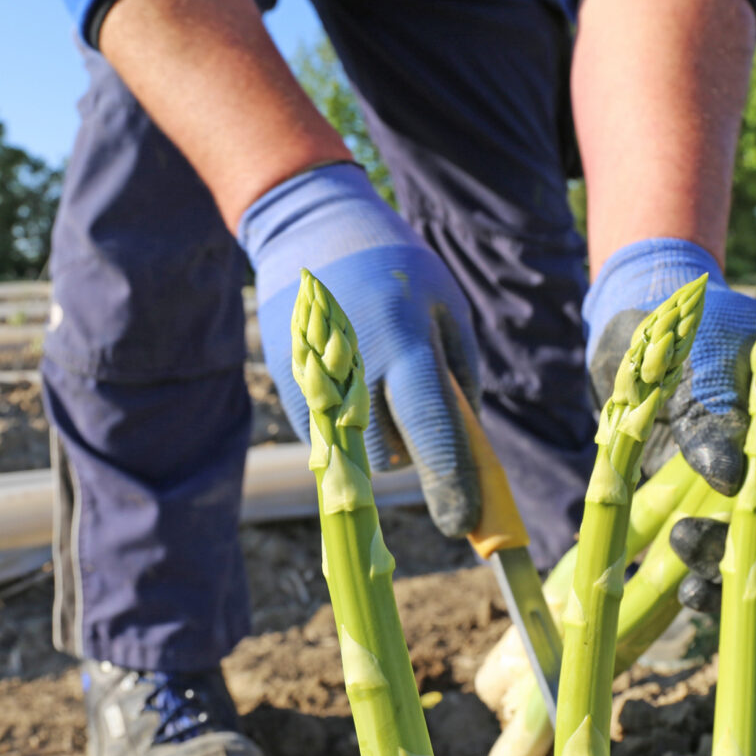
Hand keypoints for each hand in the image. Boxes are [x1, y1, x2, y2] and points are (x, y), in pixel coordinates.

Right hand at [241, 163, 481, 535]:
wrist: (314, 233)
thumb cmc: (398, 270)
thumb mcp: (447, 307)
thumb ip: (460, 377)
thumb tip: (464, 446)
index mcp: (404, 345)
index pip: (430, 431)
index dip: (449, 482)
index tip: (464, 522)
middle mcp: (356, 368)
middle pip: (390, 455)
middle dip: (413, 453)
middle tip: (419, 409)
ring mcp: (316, 381)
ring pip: (357, 453)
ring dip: (381, 440)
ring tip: (383, 382)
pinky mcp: (291, 387)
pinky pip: (330, 437)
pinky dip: (351, 425)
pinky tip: (354, 378)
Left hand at [584, 239, 755, 606]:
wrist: (639, 352)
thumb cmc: (677, 339)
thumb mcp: (688, 361)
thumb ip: (710, 409)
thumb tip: (728, 476)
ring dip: (748, 565)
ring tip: (686, 545)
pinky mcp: (732, 528)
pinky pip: (741, 571)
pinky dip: (719, 590)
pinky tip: (690, 596)